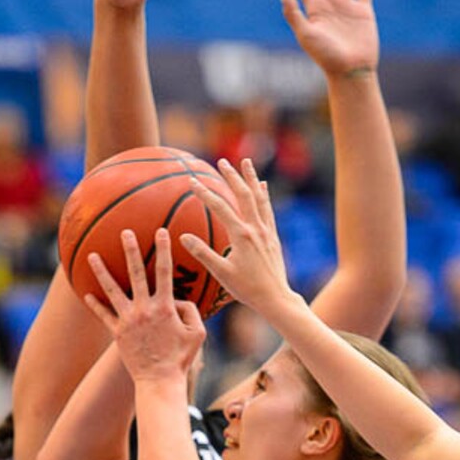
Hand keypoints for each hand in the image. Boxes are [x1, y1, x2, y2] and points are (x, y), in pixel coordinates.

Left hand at [85, 228, 205, 381]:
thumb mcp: (198, 334)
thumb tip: (178, 299)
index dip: (164, 250)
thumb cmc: (181, 359)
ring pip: (112, 290)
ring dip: (102, 271)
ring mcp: (128, 320)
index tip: (161, 232)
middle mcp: (144, 309)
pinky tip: (87, 294)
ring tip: (92, 255)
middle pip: (135, 273)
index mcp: (165, 307)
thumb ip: (191, 311)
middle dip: (131, 250)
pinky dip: (95, 304)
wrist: (159, 381)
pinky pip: (104, 315)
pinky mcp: (117, 332)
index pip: (165, 272)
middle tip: (125, 232)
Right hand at [182, 158, 296, 316]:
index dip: (204, 193)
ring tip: (246, 162)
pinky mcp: (273, 236)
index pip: (220, 207)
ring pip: (259, 198)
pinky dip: (264, 195)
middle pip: (243, 195)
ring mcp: (266, 231)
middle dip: (231, 176)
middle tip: (221, 161)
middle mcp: (256, 229)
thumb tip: (183, 237)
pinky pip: (268, 209)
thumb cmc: (247, 289)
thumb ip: (203, 253)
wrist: (275, 298)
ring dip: (251, 178)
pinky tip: (263, 186)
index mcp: (241, 236)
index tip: (192, 181)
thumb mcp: (221, 273)